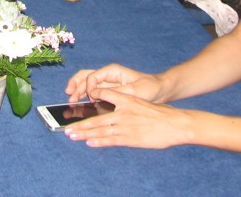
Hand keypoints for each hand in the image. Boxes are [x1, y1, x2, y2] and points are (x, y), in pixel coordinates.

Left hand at [64, 88, 192, 148]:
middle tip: (65, 127)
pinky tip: (89, 142)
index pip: (99, 99)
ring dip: (85, 133)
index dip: (85, 104)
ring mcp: (126, 126)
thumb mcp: (135, 100)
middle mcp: (121, 112)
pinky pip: (113, 140)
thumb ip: (118, 100)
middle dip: (79, 124)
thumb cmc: (156, 113)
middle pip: (95, 118)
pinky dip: (100, 141)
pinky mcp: (132, 138)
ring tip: (71, 135)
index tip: (71, 108)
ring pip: (101, 130)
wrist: (175, 123)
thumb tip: (100, 102)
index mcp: (123, 100)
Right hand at [66, 63, 161, 102]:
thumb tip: (95, 95)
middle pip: (85, 76)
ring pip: (87, 83)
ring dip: (78, 90)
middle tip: (69, 95)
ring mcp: (108, 82)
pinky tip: (81, 102)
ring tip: (71, 99)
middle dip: (76, 84)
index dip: (88, 87)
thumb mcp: (133, 91)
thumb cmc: (149, 88)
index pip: (93, 76)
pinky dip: (86, 95)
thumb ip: (114, 92)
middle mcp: (107, 75)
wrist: (160, 91)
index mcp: (112, 71)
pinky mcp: (110, 91)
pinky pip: (94, 91)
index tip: (90, 98)